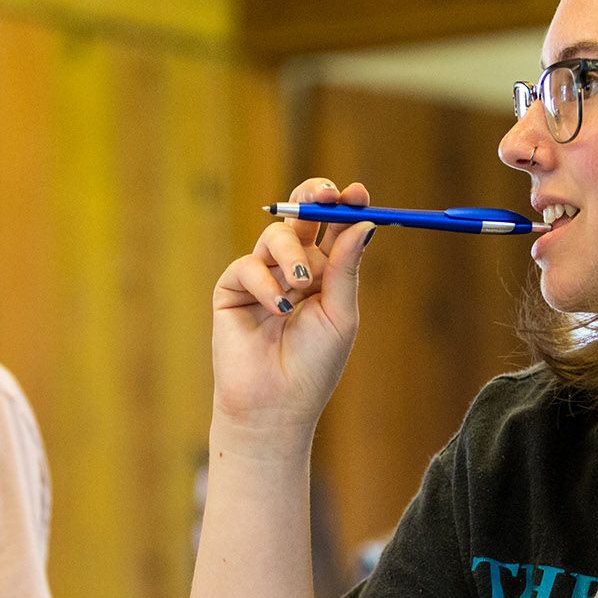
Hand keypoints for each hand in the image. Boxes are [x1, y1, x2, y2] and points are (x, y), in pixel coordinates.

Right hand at [210, 178, 375, 433]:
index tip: (357, 192)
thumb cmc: (314, 365)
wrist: (276, 404)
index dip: (345, 206)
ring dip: (291, 254)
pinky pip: (248, 266)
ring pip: (276, 237)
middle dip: (313, 198)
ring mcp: (262, 275)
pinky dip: (265, 284)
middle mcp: (294, 268)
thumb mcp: (341, 313)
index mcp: (326, 273)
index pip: (335, 228)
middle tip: (326, 193)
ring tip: (301, 286)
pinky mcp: (233, 288)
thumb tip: (364, 223)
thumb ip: (346, 267)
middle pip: (301, 216)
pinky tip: (276, 310)